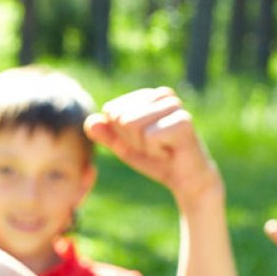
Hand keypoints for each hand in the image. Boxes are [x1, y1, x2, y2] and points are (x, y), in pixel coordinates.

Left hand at [85, 87, 221, 202]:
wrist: (186, 180)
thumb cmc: (156, 160)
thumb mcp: (124, 147)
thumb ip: (106, 135)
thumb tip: (89, 122)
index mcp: (148, 95)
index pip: (111, 111)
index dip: (121, 134)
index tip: (142, 141)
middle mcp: (162, 95)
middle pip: (120, 117)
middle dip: (131, 140)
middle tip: (154, 147)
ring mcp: (174, 106)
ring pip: (132, 124)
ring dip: (143, 146)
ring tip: (162, 148)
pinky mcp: (183, 121)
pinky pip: (149, 137)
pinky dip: (155, 151)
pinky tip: (171, 151)